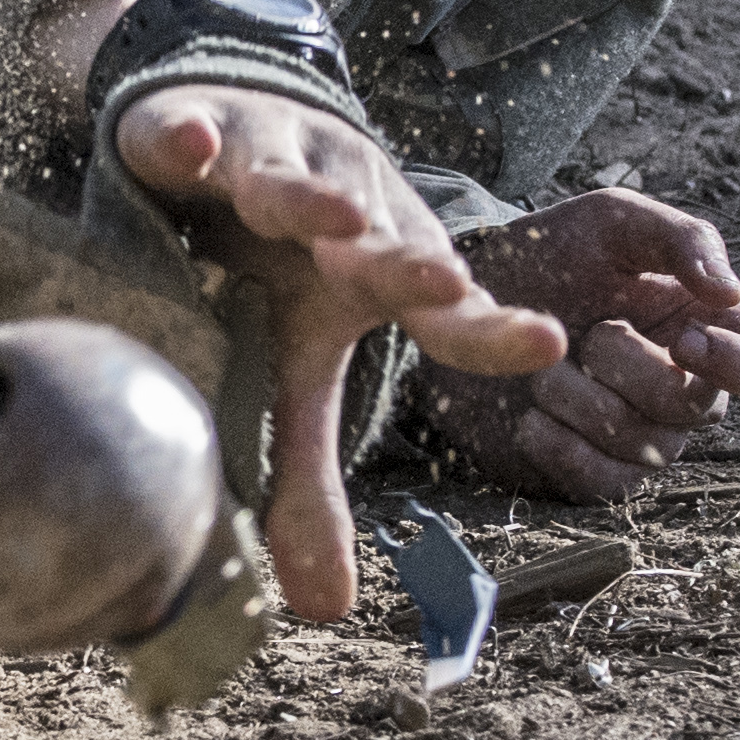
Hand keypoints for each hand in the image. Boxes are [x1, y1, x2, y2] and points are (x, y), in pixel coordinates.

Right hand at [107, 80, 567, 622]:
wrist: (232, 124)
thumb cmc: (282, 264)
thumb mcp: (298, 364)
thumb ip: (309, 479)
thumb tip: (325, 614)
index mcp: (382, 271)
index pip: (448, 310)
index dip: (490, 330)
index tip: (547, 341)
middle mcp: (345, 212)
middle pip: (380, 238)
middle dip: (405, 258)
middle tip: (435, 281)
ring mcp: (273, 162)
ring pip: (291, 177)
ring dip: (309, 196)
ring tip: (330, 217)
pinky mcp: (198, 129)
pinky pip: (191, 130)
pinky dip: (193, 138)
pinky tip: (196, 150)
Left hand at [412, 188, 739, 504]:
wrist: (459, 303)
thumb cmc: (550, 255)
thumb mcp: (615, 222)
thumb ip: (682, 239)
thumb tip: (729, 294)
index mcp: (711, 330)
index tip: (688, 338)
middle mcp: (688, 392)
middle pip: (698, 409)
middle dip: (627, 363)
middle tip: (585, 331)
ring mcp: (642, 439)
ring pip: (643, 446)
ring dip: (578, 397)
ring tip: (543, 369)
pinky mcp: (592, 473)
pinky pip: (601, 484)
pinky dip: (558, 445)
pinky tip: (529, 414)